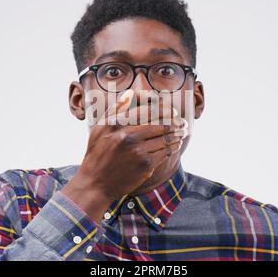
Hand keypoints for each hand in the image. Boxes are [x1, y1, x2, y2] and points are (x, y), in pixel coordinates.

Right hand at [61, 89, 186, 221]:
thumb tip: (129, 94)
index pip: (146, 110)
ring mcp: (138, 151)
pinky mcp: (145, 165)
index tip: (172, 109)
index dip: (163, 108)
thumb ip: (114, 110)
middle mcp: (128, 136)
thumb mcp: (99, 129)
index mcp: (117, 124)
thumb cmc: (97, 154)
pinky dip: (172, 147)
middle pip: (159, 124)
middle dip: (174, 121)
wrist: (95, 183)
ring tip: (182, 132)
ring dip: (176, 134)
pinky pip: (165, 152)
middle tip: (182, 121)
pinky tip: (175, 145)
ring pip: (164, 138)